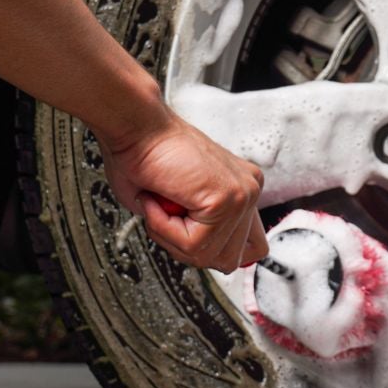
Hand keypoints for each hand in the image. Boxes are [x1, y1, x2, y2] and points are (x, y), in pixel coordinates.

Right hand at [104, 112, 267, 270]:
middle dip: (189, 249)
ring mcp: (242, 194)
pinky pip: (193, 244)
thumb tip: (201, 254)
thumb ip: (198, 230)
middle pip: (231, 259)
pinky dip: (164, 228)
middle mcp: (249, 190)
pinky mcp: (226, 199)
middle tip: (166, 218)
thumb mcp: (176, 204)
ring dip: (171, 237)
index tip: (187, 235)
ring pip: (208, 255)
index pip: (251, 246)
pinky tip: (158, 199)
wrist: (136, 127)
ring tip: (159, 203)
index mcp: (242, 188)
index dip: (214, 250)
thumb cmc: (145, 155)